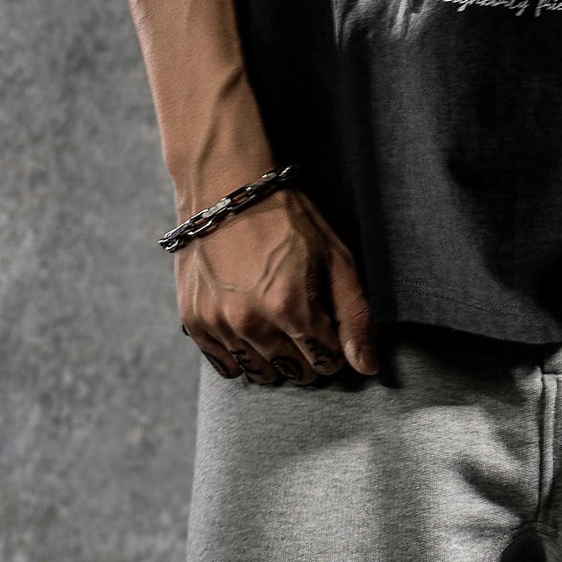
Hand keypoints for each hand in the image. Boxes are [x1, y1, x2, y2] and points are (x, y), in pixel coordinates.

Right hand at [176, 187, 379, 383]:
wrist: (225, 188)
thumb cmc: (286, 217)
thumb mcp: (334, 255)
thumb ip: (354, 314)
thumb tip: (367, 367)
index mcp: (291, 306)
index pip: (326, 361)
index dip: (335, 346)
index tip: (330, 326)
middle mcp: (252, 322)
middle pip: (295, 372)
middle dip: (309, 355)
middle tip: (307, 323)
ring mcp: (219, 324)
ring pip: (261, 374)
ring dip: (277, 359)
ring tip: (279, 325)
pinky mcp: (195, 322)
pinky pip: (225, 366)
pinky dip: (242, 356)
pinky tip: (251, 329)